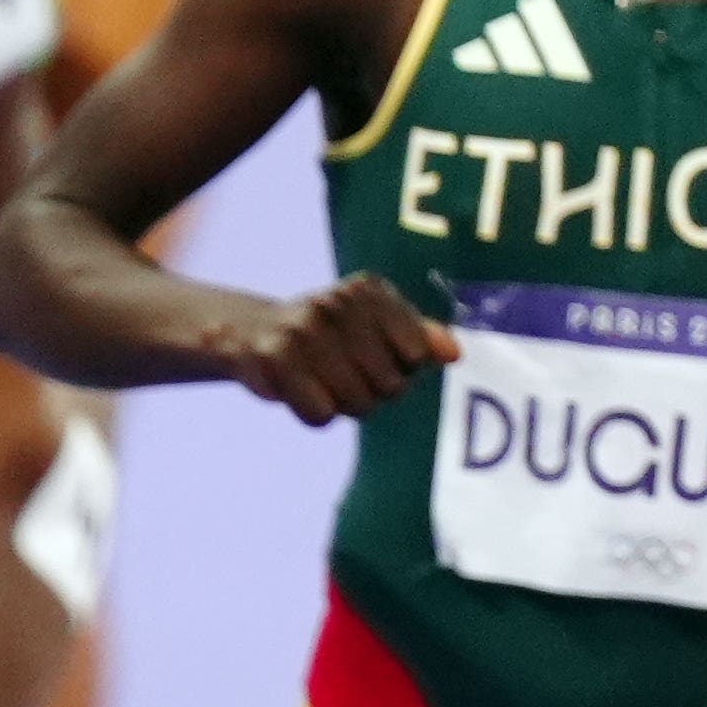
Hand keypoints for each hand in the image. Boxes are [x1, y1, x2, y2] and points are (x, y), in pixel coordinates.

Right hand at [219, 275, 453, 422]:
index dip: (402, 367)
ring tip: (321, 379)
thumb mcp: (378, 326)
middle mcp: (337, 302)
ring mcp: (304, 327)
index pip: (418, 353)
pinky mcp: (275, 356)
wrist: (251, 333)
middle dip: (373, 392)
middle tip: (343, 372)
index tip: (377, 355)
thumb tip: (455, 352)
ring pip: (359, 403)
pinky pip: (322, 415)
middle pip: (392, 385)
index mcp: (369, 291)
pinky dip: (314, 413)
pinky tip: (298, 389)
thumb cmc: (330, 336)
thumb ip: (420, 337)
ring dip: (344, 405)